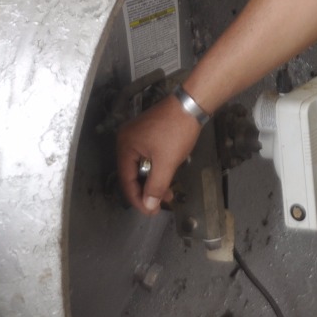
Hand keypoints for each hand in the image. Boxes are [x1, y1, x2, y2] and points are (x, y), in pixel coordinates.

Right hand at [115, 95, 200, 214]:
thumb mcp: (166, 163)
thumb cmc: (176, 131)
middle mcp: (126, 140)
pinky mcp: (148, 133)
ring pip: (142, 166)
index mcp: (125, 146)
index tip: (150, 212)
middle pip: (133, 174)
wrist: (191, 104)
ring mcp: (137, 135)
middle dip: (147, 191)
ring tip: (168, 193)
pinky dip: (157, 168)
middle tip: (160, 204)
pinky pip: (147, 157)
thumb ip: (155, 187)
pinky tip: (167, 176)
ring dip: (154, 181)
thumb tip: (148, 206)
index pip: (126, 180)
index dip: (138, 199)